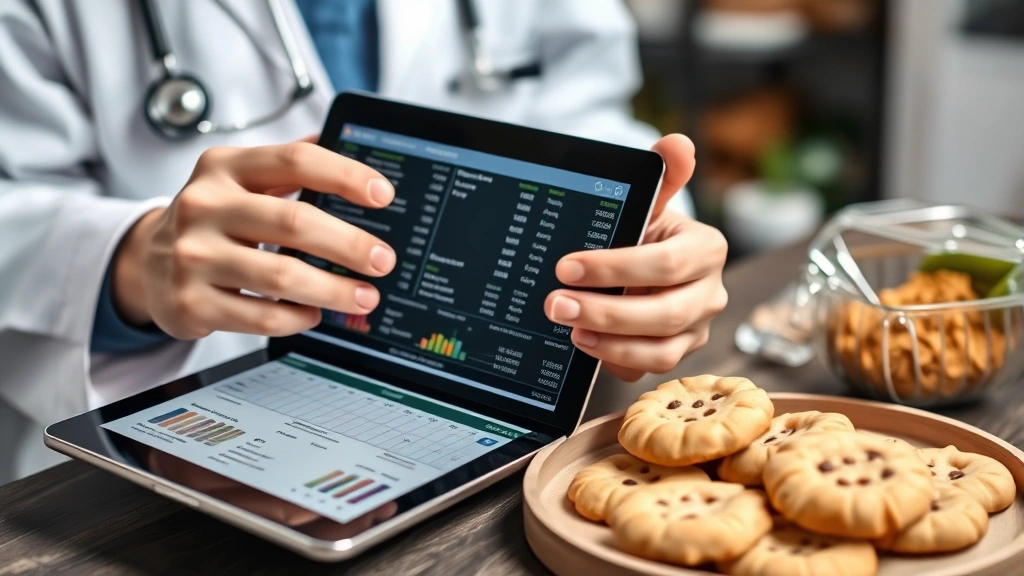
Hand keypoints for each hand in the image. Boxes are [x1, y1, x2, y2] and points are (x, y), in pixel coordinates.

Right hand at [112, 138, 396, 338]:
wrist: (147, 262)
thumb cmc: (213, 218)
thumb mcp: (239, 177)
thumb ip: (289, 161)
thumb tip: (349, 136)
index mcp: (224, 167)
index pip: (295, 162)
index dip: (345, 176)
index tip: (384, 195)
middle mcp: (205, 206)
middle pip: (294, 222)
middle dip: (349, 244)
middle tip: (383, 260)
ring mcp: (193, 256)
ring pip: (281, 277)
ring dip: (334, 289)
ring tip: (364, 296)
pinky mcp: (191, 303)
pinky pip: (261, 317)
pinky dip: (298, 318)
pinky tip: (314, 313)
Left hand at [543, 134, 727, 380]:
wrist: (647, 260)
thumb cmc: (648, 232)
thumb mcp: (652, 203)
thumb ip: (663, 176)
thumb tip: (675, 144)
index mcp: (707, 250)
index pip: (666, 264)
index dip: (616, 268)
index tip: (566, 266)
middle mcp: (709, 294)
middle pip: (664, 314)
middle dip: (605, 312)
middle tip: (556, 305)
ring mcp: (695, 329)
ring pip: (660, 350)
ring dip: (610, 344)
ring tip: (569, 330)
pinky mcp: (675, 353)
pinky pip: (649, 369)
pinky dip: (616, 361)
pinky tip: (586, 347)